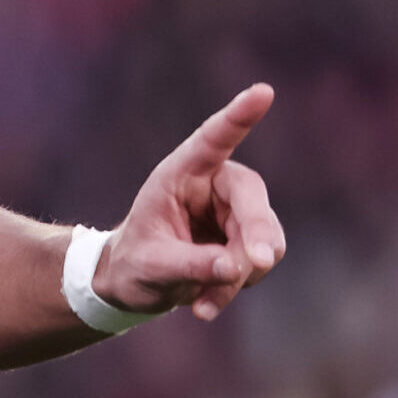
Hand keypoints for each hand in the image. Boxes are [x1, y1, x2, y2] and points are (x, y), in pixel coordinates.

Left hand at [93, 84, 286, 321]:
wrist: (136, 283)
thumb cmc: (134, 262)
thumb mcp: (149, 266)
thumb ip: (188, 264)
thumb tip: (235, 266)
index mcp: (182, 172)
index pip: (214, 139)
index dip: (239, 116)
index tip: (263, 92)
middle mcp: (216, 185)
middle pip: (252, 202)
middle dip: (257, 236)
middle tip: (258, 263)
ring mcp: (237, 212)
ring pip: (264, 240)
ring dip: (238, 275)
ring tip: (200, 302)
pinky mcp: (248, 239)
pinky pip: (260, 264)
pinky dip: (236, 287)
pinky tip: (204, 305)